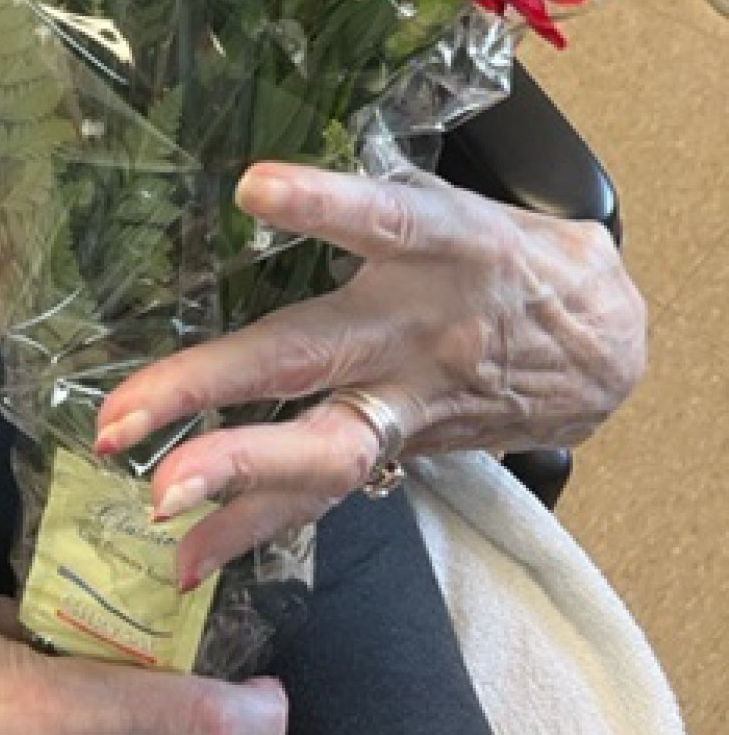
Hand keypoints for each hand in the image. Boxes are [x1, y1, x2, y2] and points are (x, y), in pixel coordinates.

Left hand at [95, 161, 647, 587]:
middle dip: (212, 385)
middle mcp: (418, 329)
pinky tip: (187, 556)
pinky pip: (326, 493)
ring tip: (157, 499)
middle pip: (311, 355)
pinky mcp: (410, 447)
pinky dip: (254, 525)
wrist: (608, 344)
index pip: (384, 219)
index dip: (325, 204)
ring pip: (324, 446)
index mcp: (441, 247)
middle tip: (126, 414)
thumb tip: (262, 178)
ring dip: (234, 476)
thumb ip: (374, 201)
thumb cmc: (508, 258)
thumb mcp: (457, 207)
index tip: (256, 189)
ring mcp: (413, 399)